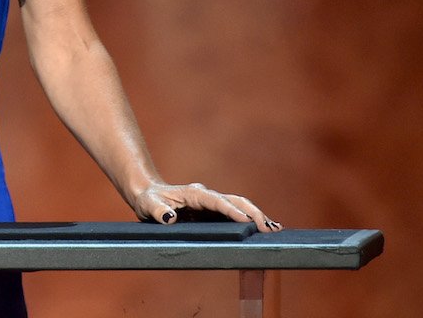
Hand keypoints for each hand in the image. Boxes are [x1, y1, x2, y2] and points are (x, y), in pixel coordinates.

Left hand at [132, 182, 281, 231]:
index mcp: (195, 193)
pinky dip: (251, 220)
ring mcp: (212, 204)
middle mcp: (207, 196)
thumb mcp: (148, 205)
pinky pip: (235, 215)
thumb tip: (170, 218)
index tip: (246, 221)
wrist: (148, 195)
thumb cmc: (149, 200)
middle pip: (235, 201)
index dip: (231, 211)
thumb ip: (158, 211)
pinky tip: (265, 229)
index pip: (217, 201)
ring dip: (257, 217)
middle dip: (253, 213)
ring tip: (274, 230)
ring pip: (240, 207)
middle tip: (269, 228)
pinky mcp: (214, 212)